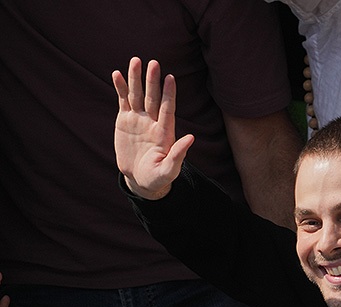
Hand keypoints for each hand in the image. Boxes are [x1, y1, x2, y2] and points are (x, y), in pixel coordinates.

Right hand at [112, 57, 194, 199]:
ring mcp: (138, 120)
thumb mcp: (169, 169)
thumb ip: (179, 154)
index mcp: (164, 132)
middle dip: (152, 81)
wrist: (140, 179)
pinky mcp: (125, 121)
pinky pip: (123, 101)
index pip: (167, 109)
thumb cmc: (158, 177)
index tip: (170, 78)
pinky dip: (120, 88)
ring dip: (136, 79)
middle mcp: (152, 122)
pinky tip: (117, 74)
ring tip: (135, 61)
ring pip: (137, 95)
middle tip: (153, 62)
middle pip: (152, 98)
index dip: (168, 94)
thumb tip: (191, 137)